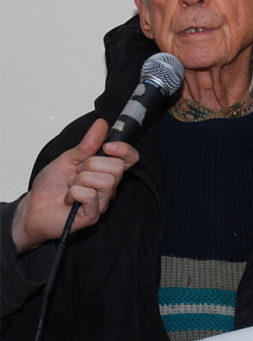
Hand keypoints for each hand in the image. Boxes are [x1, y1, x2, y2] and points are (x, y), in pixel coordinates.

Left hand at [12, 119, 138, 252]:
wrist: (35, 206)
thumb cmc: (52, 184)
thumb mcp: (69, 157)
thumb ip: (88, 143)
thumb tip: (101, 124)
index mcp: (106, 170)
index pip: (130, 157)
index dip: (124, 149)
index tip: (106, 146)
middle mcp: (108, 186)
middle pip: (116, 167)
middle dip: (91, 164)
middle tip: (77, 171)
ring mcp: (102, 201)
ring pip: (105, 181)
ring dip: (80, 180)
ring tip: (72, 186)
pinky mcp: (92, 215)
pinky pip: (90, 195)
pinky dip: (74, 192)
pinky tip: (69, 198)